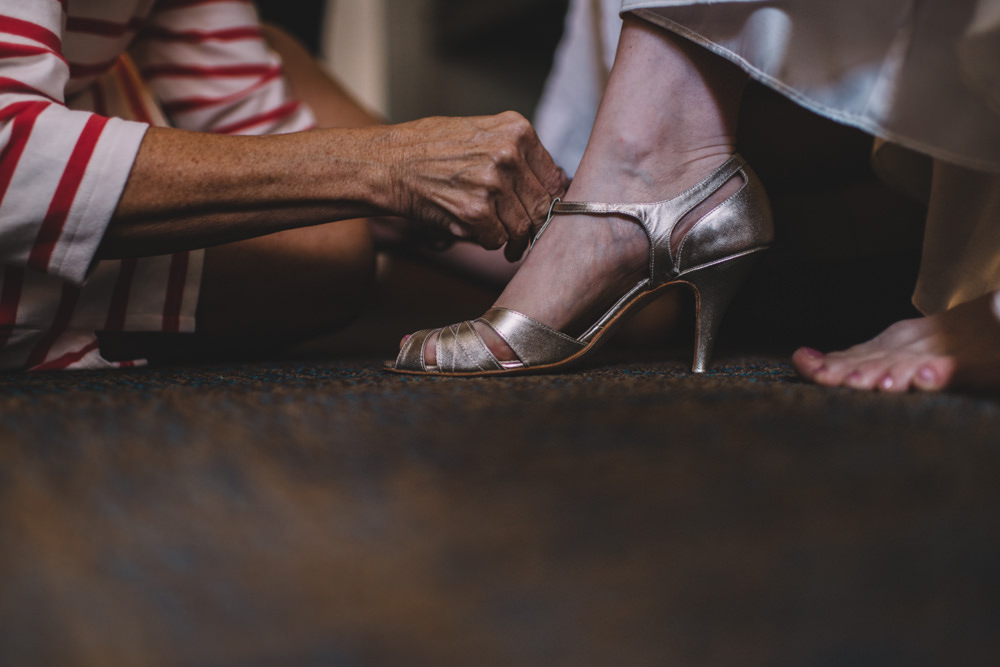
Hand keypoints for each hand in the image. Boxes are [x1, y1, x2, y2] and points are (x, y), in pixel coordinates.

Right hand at [379, 111, 569, 260]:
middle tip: (523, 236)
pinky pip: (497, 239)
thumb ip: (517, 154)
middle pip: (543, 205)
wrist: (387, 164)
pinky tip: (472, 228)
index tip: (540, 213)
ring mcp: (493, 183)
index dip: (549, 202)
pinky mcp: (475, 211)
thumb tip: (554, 184)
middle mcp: (508, 153)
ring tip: (496, 234)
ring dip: (510, 238)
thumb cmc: (429, 149)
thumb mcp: (481, 132)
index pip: (555, 178)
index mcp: (517, 130)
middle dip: (534, 226)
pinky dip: (487, 241)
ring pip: (522, 226)